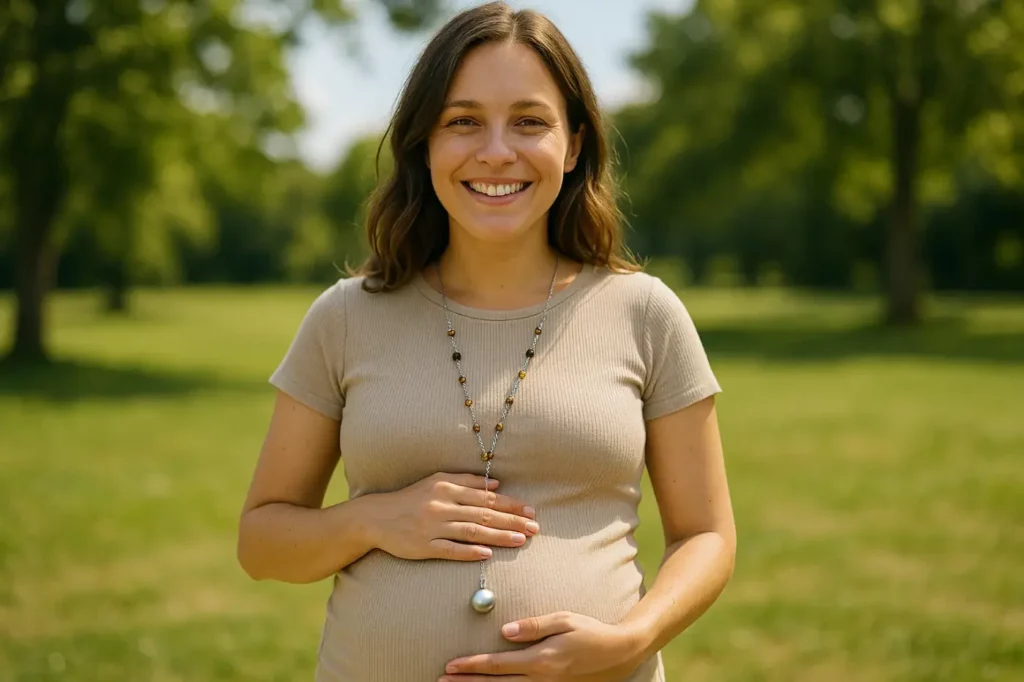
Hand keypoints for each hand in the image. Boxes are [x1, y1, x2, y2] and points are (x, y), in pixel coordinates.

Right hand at [365, 472, 538, 561]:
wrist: (376, 517)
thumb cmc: (410, 499)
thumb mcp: (436, 481)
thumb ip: (465, 481)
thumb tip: (496, 483)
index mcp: (446, 487)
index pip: (485, 496)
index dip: (509, 504)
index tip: (530, 510)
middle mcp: (441, 506)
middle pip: (484, 513)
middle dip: (512, 520)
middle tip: (534, 527)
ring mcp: (433, 527)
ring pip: (472, 531)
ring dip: (498, 536)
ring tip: (520, 540)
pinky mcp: (424, 546)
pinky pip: (450, 549)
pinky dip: (470, 551)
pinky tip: (487, 554)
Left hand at [441, 611, 643, 680]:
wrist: (618, 653)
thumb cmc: (590, 631)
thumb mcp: (564, 620)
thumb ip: (533, 626)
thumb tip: (504, 631)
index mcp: (541, 660)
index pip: (498, 665)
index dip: (472, 666)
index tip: (451, 665)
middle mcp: (540, 679)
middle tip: (442, 681)